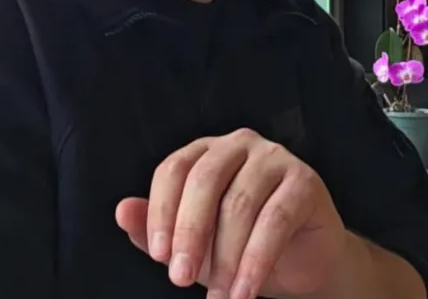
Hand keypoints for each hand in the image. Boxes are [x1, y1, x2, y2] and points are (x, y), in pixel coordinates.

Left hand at [115, 128, 347, 298]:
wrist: (300, 266)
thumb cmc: (240, 247)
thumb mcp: (192, 245)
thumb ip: (153, 229)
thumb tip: (122, 211)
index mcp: (206, 152)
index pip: (173, 170)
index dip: (161, 213)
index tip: (158, 256)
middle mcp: (239, 145)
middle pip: (204, 180)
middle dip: (190, 234)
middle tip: (181, 279)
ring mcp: (275, 158)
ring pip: (239, 204)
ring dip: (226, 259)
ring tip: (221, 296)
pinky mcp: (305, 181)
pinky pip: (275, 219)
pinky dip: (256, 260)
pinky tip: (245, 289)